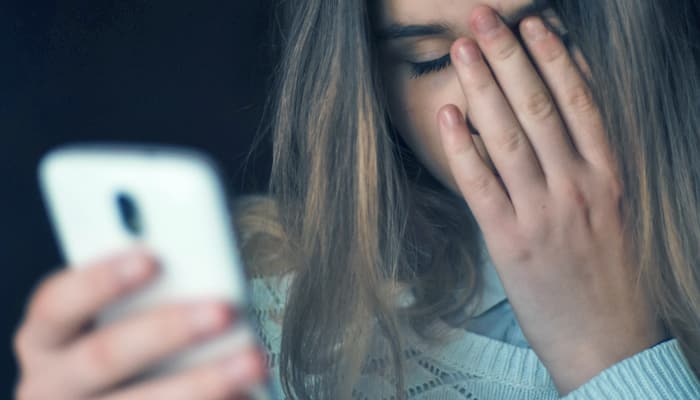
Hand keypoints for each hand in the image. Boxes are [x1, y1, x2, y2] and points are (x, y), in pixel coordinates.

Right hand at [13, 248, 266, 399]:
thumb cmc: (120, 347)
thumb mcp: (112, 319)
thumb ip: (144, 294)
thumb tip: (202, 268)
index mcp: (45, 339)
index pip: (58, 304)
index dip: (101, 280)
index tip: (152, 258)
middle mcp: (52, 385)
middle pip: (103, 357)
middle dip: (167, 331)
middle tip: (223, 310)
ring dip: (203, 383)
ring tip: (253, 361)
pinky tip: (245, 394)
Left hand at [437, 6, 665, 394]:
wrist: (611, 343)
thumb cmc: (612, 277)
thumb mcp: (616, 213)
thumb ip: (591, 169)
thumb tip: (563, 124)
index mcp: (609, 176)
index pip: (581, 102)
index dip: (555, 58)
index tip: (535, 24)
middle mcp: (578, 186)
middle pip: (540, 107)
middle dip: (509, 56)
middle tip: (483, 19)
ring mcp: (544, 213)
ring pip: (509, 136)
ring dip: (482, 88)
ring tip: (461, 50)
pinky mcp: (512, 242)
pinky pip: (482, 185)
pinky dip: (462, 148)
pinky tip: (448, 115)